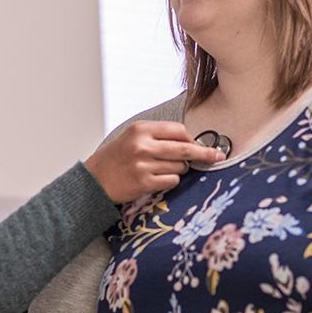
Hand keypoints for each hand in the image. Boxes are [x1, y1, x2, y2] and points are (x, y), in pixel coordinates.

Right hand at [84, 121, 224, 203]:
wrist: (94, 181)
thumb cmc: (116, 158)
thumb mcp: (132, 137)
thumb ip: (158, 136)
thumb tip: (191, 141)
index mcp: (141, 129)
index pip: (178, 130)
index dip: (193, 139)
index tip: (203, 144)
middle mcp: (143, 145)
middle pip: (185, 148)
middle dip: (204, 154)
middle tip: (217, 157)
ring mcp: (143, 165)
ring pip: (180, 166)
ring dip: (179, 170)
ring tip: (160, 170)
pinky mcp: (144, 183)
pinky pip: (171, 181)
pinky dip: (170, 181)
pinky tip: (157, 179)